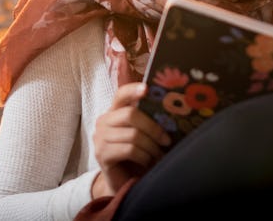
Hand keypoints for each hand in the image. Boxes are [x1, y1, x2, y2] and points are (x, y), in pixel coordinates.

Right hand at [92, 82, 170, 197]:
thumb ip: (149, 121)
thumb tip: (172, 110)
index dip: (133, 90)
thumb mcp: (143, 135)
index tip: (147, 89)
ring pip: (133, 135)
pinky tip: (148, 162)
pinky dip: (144, 157)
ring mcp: (100, 138)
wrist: (123, 184)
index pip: (121, 94)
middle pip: (131, 114)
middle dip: (153, 128)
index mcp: (114, 112)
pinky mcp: (101, 154)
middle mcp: (103, 121)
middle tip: (167, 140)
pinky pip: (130, 150)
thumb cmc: (137, 157)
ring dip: (152, 147)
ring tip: (159, 155)